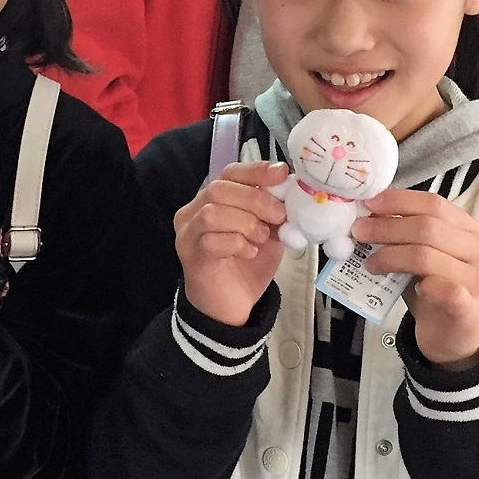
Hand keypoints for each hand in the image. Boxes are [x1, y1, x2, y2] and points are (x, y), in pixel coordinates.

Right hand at [176, 162, 291, 326]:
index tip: (282, 174)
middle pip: (219, 189)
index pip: (230, 173)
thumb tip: (290, 191)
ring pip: (212, 213)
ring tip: (260, 238)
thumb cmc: (247, 267)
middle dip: (255, 199)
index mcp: (213, 200)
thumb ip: (273, 212)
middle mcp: (193, 212)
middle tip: (277, 216)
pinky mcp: (191, 258)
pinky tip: (249, 252)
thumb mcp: (268, 233)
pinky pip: (210, 241)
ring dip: (245, 222)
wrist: (231, 308)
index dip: (256, 171)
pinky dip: (236, 243)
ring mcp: (188, 235)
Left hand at [357, 189, 478, 369]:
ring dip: (391, 256)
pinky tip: (412, 286)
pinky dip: (425, 285)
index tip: (369, 203)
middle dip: (387, 228)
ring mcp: (478, 278)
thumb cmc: (434, 290)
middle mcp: (478, 249)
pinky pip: (447, 290)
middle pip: (428, 227)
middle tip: (359, 232)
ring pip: (428, 256)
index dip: (399, 201)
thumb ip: (404, 235)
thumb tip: (369, 215)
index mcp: (468, 229)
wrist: (452, 335)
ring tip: (370, 263)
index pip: (433, 204)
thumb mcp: (420, 256)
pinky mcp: (470, 307)